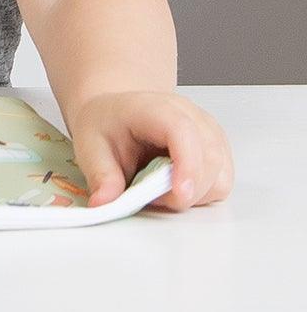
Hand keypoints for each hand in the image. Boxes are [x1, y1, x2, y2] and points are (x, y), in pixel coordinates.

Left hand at [67, 89, 234, 209]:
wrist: (118, 115)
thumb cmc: (107, 125)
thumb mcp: (90, 146)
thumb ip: (101, 175)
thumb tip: (103, 203)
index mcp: (153, 108)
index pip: (181, 130)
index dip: (187, 164)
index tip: (179, 195)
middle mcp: (189, 115)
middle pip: (208, 159)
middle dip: (184, 190)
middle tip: (150, 196)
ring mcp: (208, 132)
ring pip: (219, 176)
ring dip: (194, 194)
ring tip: (159, 187)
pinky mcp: (218, 150)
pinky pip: (222, 182)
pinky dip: (202, 194)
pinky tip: (175, 186)